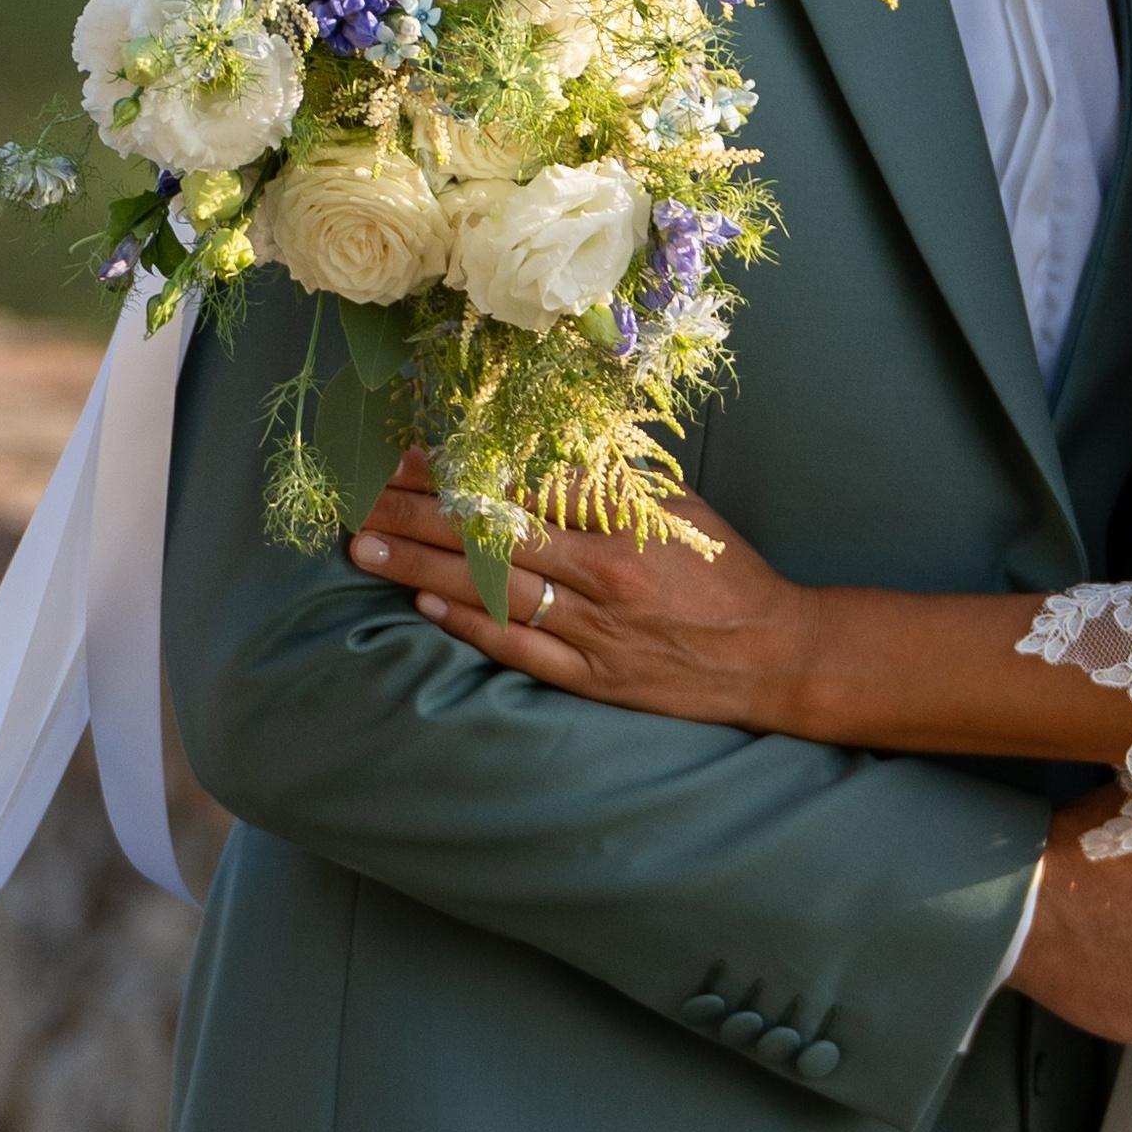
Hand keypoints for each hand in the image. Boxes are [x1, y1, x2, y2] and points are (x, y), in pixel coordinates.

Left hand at [348, 453, 817, 730]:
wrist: (769, 654)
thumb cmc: (723, 574)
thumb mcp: (677, 510)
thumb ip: (611, 485)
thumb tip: (540, 455)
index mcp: (624, 524)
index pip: (522, 488)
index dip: (459, 472)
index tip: (407, 456)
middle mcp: (602, 574)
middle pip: (490, 536)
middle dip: (418, 514)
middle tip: (361, 496)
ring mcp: (593, 629)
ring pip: (489, 590)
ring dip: (420, 567)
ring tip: (366, 547)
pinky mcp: (590, 676)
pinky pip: (516, 647)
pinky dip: (467, 625)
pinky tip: (424, 606)